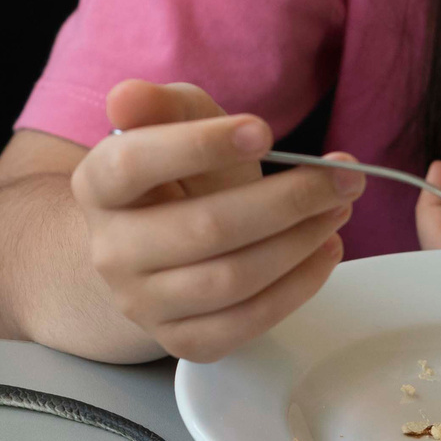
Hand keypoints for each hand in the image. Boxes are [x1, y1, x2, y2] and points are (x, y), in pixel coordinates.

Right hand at [72, 79, 363, 361]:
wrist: (158, 246)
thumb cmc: (177, 177)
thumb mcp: (174, 126)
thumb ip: (160, 105)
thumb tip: (127, 98)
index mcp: (98, 186)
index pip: (135, 164)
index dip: (199, 146)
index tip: (264, 131)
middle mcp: (110, 251)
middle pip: (204, 228)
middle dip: (286, 199)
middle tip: (342, 177)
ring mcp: (142, 303)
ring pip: (232, 279)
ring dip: (300, 241)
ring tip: (338, 208)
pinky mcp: (181, 341)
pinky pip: (247, 323)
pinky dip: (298, 286)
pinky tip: (324, 249)